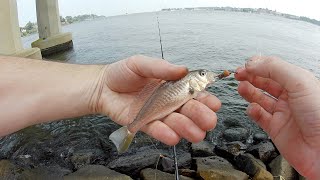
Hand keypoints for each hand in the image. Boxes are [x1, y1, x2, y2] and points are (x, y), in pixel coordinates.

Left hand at [93, 55, 220, 144]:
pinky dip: (166, 135)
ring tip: (196, 133)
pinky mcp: (146, 124)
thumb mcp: (140, 64)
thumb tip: (183, 69)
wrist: (102, 86)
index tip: (214, 103)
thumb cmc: (122, 73)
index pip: (195, 92)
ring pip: (179, 124)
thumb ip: (161, 67)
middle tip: (208, 120)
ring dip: (188, 129)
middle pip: (192, 111)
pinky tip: (173, 136)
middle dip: (202, 116)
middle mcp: (169, 101)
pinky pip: (159, 131)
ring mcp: (159, 113)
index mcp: (173, 85)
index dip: (206, 99)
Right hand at [235, 56, 319, 178]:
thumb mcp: (299, 82)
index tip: (246, 65)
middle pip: (265, 82)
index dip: (259, 65)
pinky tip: (251, 108)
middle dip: (251, 76)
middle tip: (238, 74)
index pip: (274, 69)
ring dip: (249, 91)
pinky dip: (252, 111)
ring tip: (241, 87)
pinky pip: (259, 117)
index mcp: (299, 83)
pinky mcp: (276, 129)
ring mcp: (283, 113)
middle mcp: (291, 97)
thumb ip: (274, 69)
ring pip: (260, 98)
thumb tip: (252, 63)